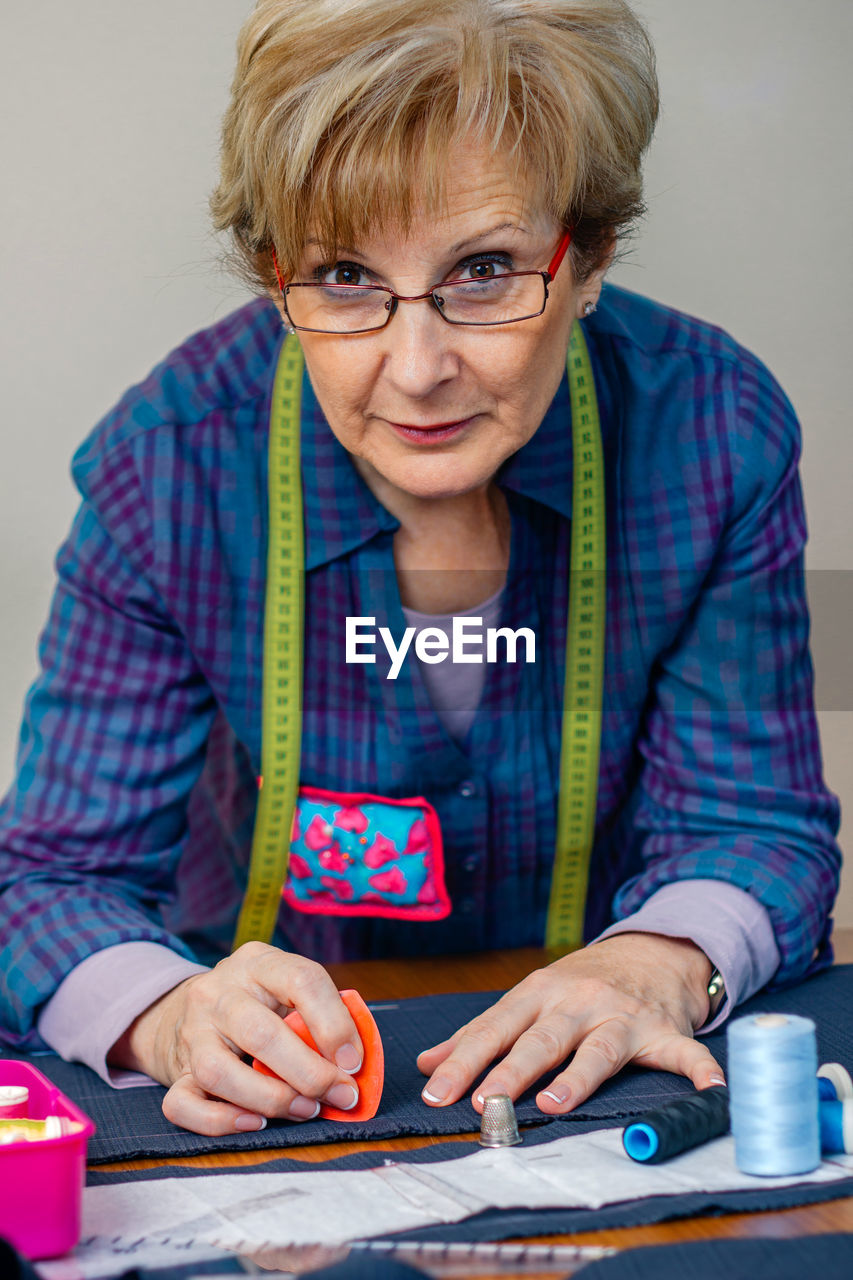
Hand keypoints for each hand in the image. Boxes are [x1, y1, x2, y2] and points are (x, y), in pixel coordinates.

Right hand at [109, 942, 364, 1134]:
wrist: (185, 1010)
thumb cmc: (257, 1003)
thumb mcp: (288, 990)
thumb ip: (320, 1017)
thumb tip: (356, 1067)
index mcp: (258, 963)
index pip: (301, 979)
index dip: (335, 1024)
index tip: (355, 1062)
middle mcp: (219, 993)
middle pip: (261, 1033)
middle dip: (309, 1073)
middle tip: (340, 1095)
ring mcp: (191, 1032)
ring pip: (218, 1071)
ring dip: (271, 1099)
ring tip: (306, 1110)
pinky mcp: (175, 1072)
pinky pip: (183, 1104)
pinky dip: (220, 1121)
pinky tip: (256, 1123)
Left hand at [417, 933, 723, 1113]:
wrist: (648, 951)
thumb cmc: (577, 985)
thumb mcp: (527, 999)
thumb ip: (479, 1034)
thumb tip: (426, 1064)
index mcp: (538, 994)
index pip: (493, 1029)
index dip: (464, 1060)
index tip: (438, 1091)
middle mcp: (577, 1002)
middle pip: (541, 1040)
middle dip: (511, 1071)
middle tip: (486, 1102)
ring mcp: (622, 1016)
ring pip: (598, 1048)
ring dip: (579, 1076)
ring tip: (556, 1102)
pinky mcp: (664, 1031)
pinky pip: (684, 1053)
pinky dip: (699, 1072)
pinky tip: (709, 1090)